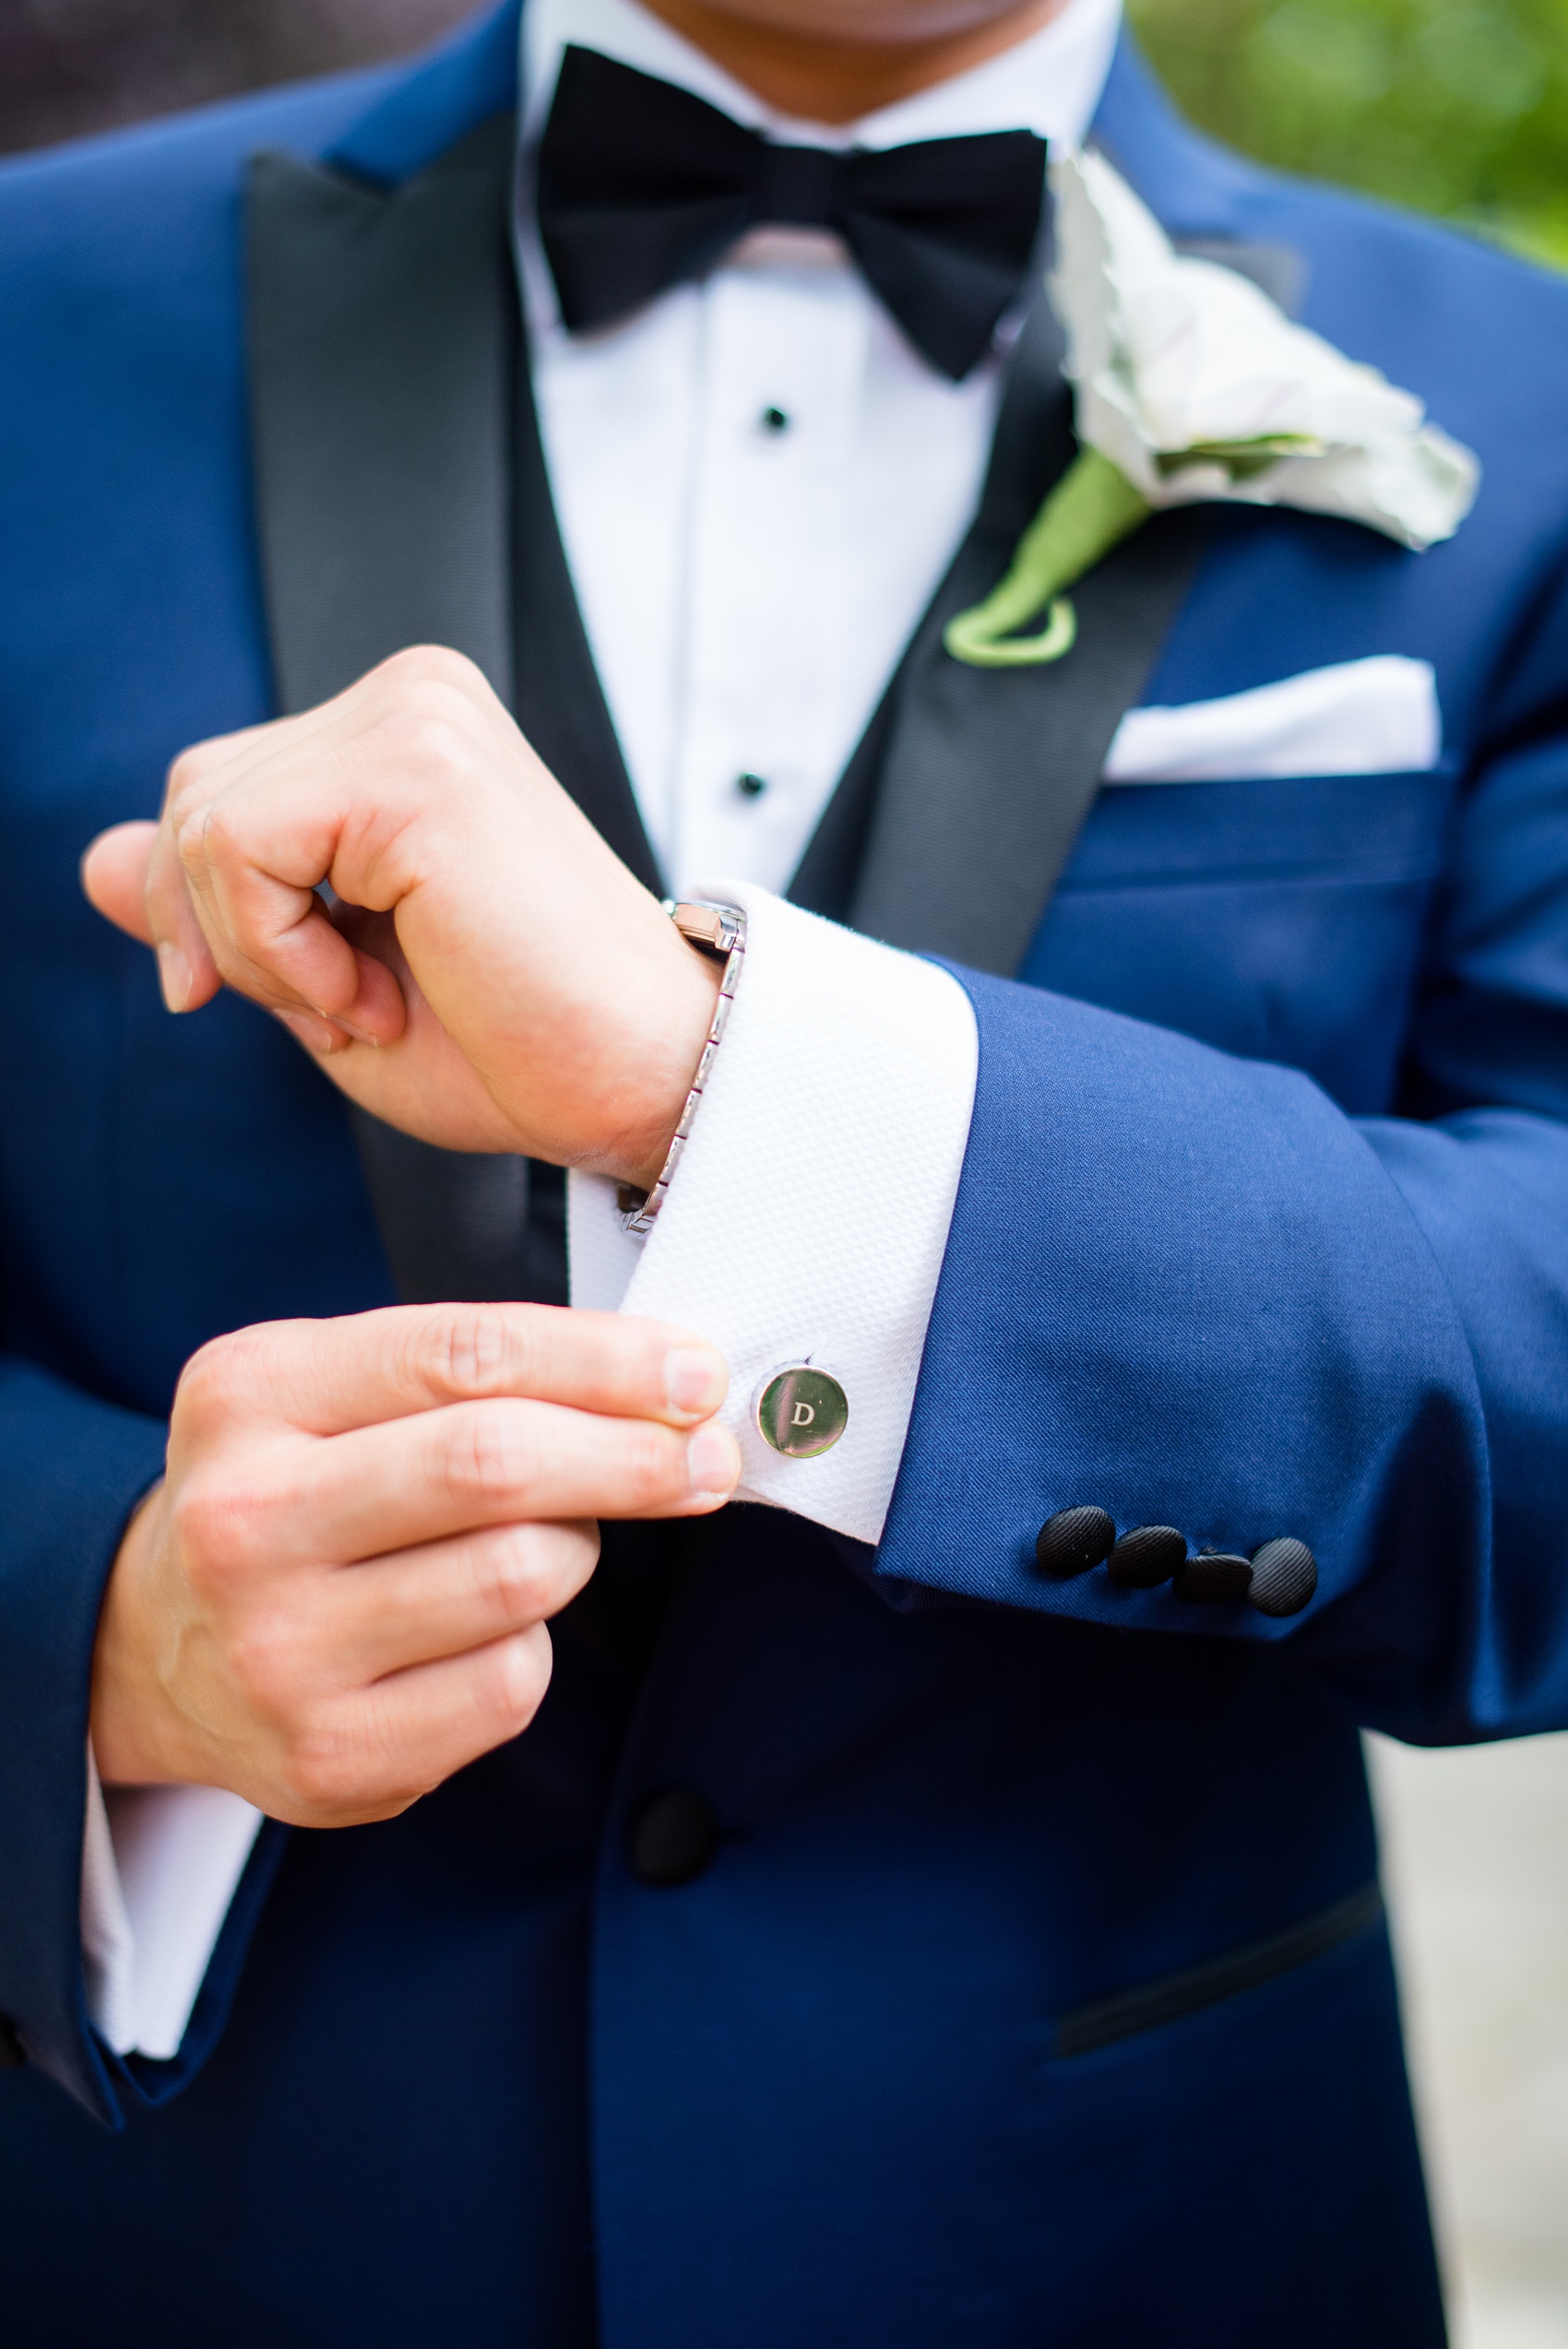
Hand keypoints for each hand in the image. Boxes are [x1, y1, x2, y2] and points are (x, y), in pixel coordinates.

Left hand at [80, 650, 720, 1186]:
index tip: (314, 1005)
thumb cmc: (518, 1047)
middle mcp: (412, 696)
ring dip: (262, 955)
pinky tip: (374, 994)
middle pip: (193, 793)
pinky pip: (238, 849)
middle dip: (225, 937)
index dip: (210, 917)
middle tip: (349, 1011)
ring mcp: (417, 718)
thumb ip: (212, 906)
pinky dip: (278, 953)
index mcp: (402, 732)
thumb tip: (89, 858)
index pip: (215, 788)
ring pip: (203, 822)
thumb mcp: (322, 979)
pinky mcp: (416, 768)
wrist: (641, 1085)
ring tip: (374, 1003)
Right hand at [90, 1304, 737, 1825]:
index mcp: (250, 1394)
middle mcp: (246, 1520)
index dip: (605, 1361)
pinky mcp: (330, 1757)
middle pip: (495, 1465)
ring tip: (541, 1541)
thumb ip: (473, 1366)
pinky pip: (510, 1685)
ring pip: (522, 1576)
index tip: (693, 1372)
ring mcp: (280, 1650)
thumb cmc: (289, 1491)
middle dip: (633, 1455)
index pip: (464, 1353)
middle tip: (704, 1454)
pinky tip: (484, 1632)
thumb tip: (667, 1382)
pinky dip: (532, 1647)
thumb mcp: (328, 1387)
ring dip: (574, 1550)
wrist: (156, 1649)